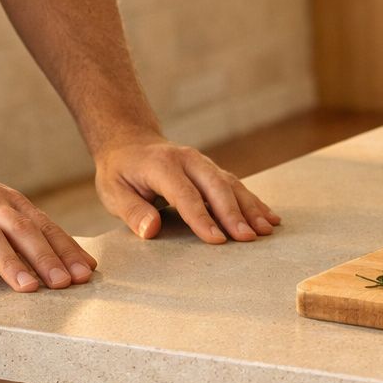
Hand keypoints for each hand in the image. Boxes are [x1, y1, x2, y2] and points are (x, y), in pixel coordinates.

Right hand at [0, 159, 96, 298]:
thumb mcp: (3, 208)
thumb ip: (36, 232)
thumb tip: (81, 262)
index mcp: (11, 204)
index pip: (45, 228)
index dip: (66, 250)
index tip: (86, 273)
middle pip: (22, 232)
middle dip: (45, 257)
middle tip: (64, 283)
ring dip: (10, 264)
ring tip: (27, 287)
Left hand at [93, 136, 279, 243]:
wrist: (131, 142)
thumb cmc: (121, 172)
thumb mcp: (113, 191)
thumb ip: (133, 211)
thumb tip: (151, 230)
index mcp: (162, 165)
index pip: (185, 194)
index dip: (202, 218)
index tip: (217, 240)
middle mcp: (188, 160)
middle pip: (216, 187)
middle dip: (234, 214)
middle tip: (248, 237)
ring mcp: (204, 163)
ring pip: (232, 185)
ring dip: (251, 208)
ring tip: (266, 230)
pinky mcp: (213, 170)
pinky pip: (236, 185)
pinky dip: (254, 202)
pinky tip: (269, 217)